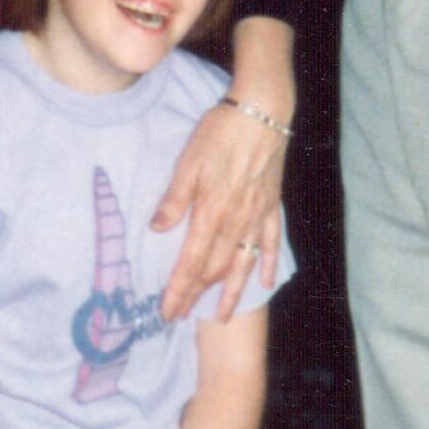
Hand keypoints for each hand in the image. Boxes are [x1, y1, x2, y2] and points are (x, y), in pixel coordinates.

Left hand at [152, 95, 286, 321]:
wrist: (262, 112)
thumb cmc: (220, 132)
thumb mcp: (189, 161)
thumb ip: (175, 199)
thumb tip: (157, 229)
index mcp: (211, 211)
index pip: (191, 261)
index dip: (179, 288)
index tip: (167, 310)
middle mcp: (235, 220)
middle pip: (214, 268)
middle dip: (195, 295)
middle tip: (180, 316)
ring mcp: (256, 215)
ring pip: (243, 263)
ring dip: (231, 292)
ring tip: (220, 316)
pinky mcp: (271, 205)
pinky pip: (270, 241)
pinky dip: (268, 263)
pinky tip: (265, 281)